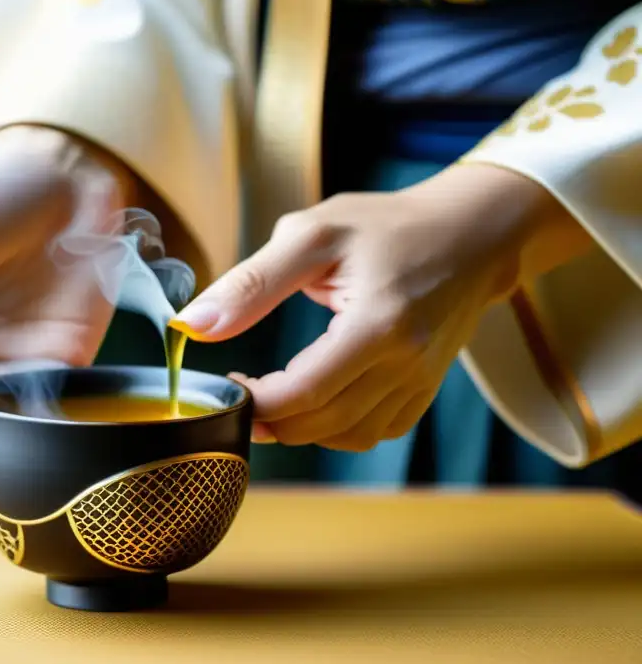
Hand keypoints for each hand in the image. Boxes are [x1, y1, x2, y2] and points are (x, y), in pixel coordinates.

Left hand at [171, 164, 589, 450]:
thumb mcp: (311, 236)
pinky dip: (334, 428)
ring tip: (268, 397)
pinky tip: (312, 399)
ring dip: (299, 428)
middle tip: (237, 393)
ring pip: (347, 437)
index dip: (255, 401)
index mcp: (379, 323)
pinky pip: (372, 432)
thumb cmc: (387, 226)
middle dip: (269, 419)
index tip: (226, 384)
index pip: (305, 391)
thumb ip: (250, 284)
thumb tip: (192, 325)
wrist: (471, 233)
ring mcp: (420, 382)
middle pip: (322, 423)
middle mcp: (406, 363)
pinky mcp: (424, 390)